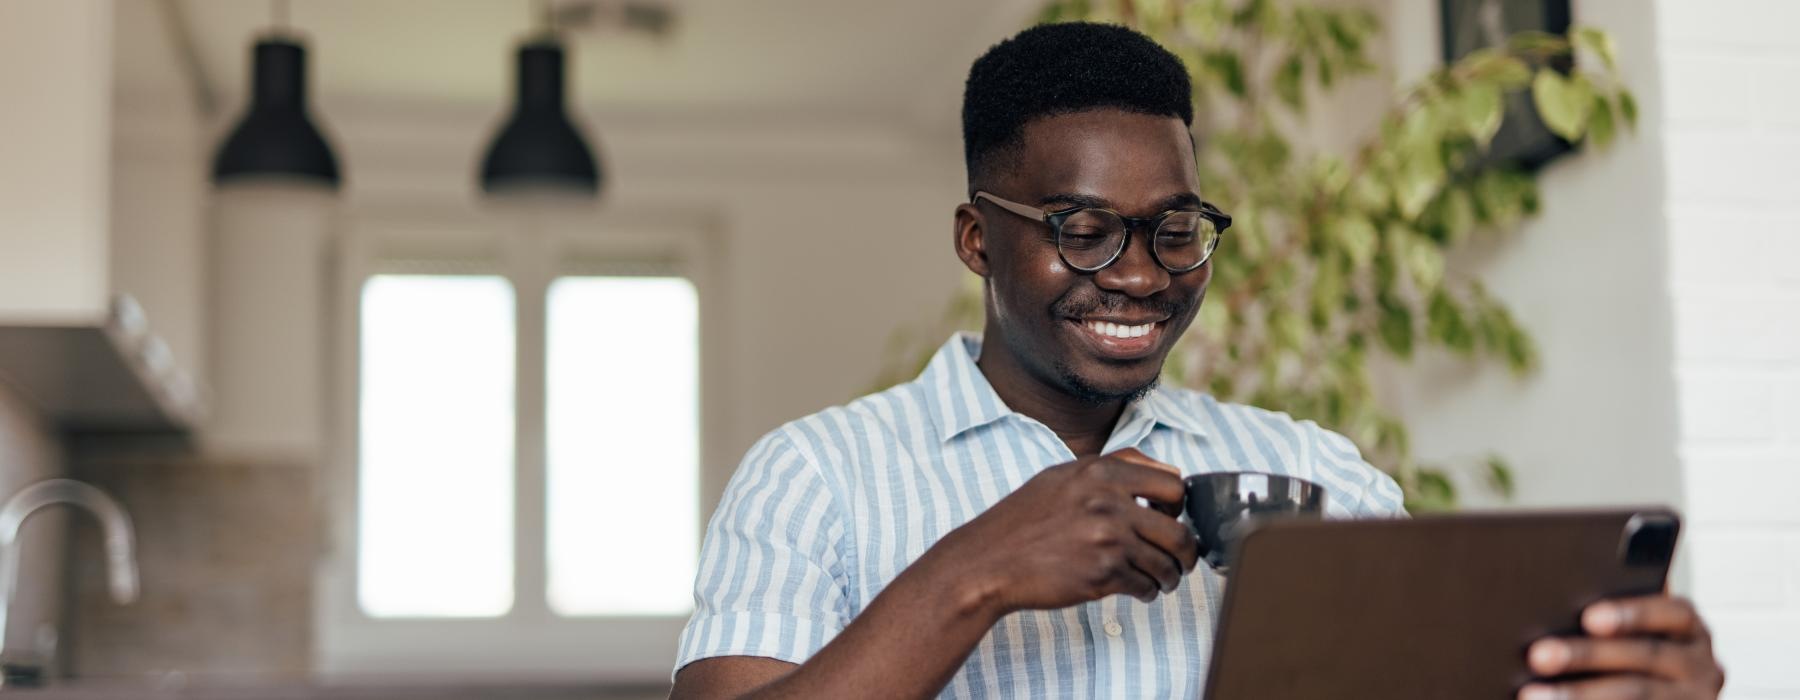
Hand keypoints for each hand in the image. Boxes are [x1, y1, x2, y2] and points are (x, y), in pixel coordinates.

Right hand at [919, 448, 1197, 614]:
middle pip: (1179, 530)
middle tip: (1181, 561)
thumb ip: (1112, 468)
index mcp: (1101, 472)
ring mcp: (1107, 539)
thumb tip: (1166, 472)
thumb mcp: (1062, 476)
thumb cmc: (1023, 520)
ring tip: (1161, 580)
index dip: (1179, 506)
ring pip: (1166, 563)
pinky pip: (1145, 586)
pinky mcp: (1103, 574)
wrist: (989, 561)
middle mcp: (1109, 502)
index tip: (1171, 519)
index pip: (1173, 484)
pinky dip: (1146, 592)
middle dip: (1185, 551)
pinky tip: (1136, 590)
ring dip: (1169, 577)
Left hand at [1519, 595, 1725, 698]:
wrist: (1645, 695)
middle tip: (1538, 656)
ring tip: (1533, 695)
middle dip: (1588, 655)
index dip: (1633, 614)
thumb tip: (1549, 621)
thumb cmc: (1626, 662)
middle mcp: (1702, 668)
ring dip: (1580, 694)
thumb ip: (1604, 628)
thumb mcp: (1630, 640)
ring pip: (1637, 694)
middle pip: (1646, 656)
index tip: (1589, 618)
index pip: (1674, 614)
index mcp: (1690, 632)